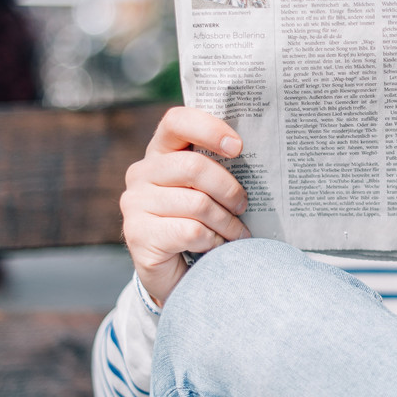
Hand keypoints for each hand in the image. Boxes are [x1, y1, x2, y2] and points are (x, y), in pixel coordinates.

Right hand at [120, 107, 251, 305]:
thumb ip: (220, 168)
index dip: (209, 129)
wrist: (181, 276)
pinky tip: (216, 247)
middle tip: (243, 206)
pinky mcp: (138, 234)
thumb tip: (262, 154)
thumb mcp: (211, 191)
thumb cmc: (203, 224)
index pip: (177, 121)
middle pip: (194, 166)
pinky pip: (191, 231)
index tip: (239, 147)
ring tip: (236, 234)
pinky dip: (214, 241)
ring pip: (197, 203)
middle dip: (229, 189)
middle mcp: (141, 173)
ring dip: (227, 223)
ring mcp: (135, 204)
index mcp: (161, 152)